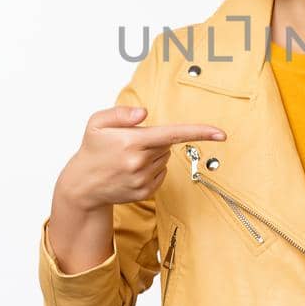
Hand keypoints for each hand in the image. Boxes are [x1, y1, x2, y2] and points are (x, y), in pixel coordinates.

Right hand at [53, 105, 224, 211]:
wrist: (83, 185)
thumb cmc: (93, 149)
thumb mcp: (97, 123)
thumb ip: (120, 113)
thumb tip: (143, 114)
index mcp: (131, 142)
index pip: (172, 134)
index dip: (200, 132)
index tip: (221, 134)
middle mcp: (139, 162)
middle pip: (166, 144)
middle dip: (154, 140)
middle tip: (130, 144)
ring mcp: (143, 180)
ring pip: (164, 159)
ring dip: (152, 155)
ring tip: (128, 158)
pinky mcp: (145, 192)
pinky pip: (161, 174)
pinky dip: (151, 169)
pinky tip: (132, 171)